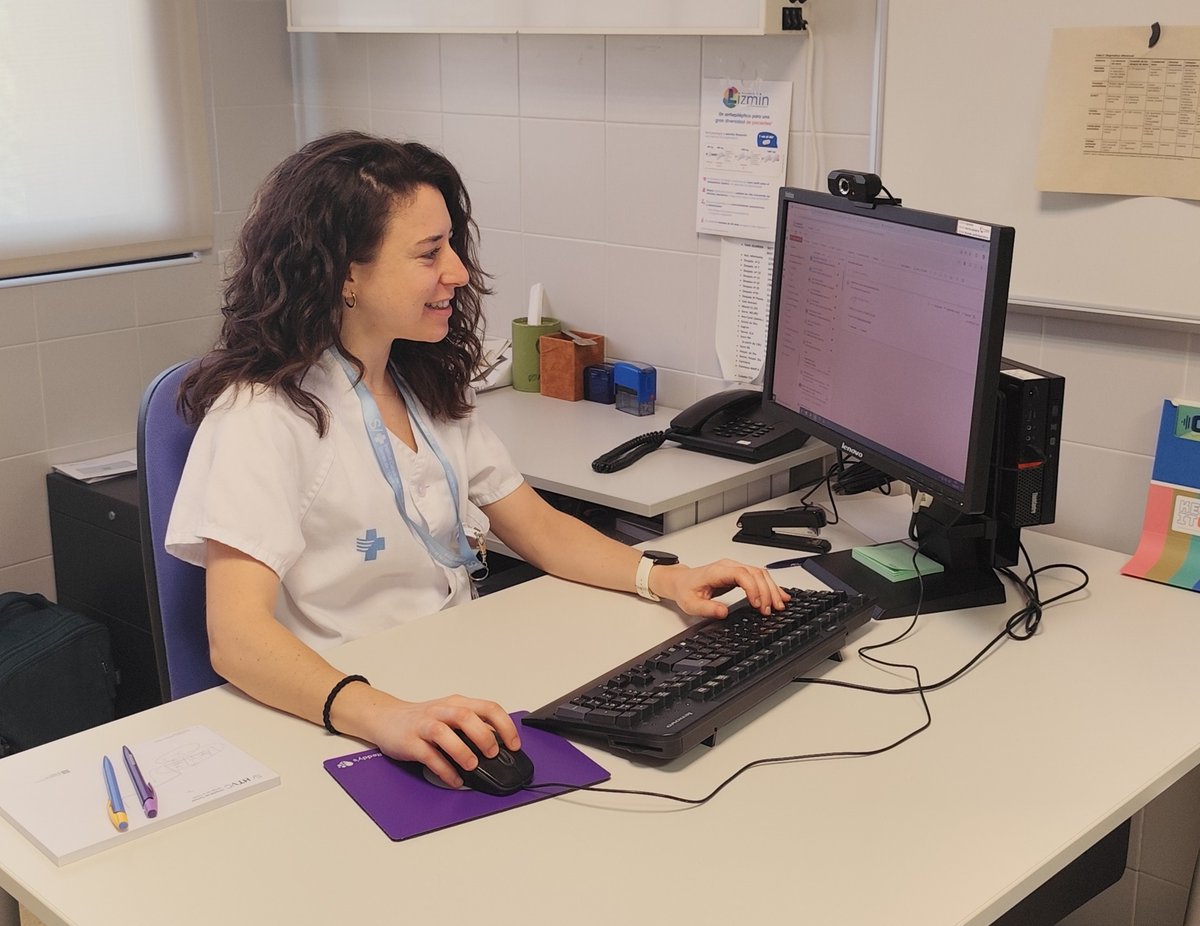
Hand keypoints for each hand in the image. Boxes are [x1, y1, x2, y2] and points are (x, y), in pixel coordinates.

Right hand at [369, 694, 520, 788]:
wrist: (386, 718)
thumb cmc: (422, 719)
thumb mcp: (450, 715)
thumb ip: (473, 725)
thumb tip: (500, 744)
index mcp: (457, 703)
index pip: (487, 708)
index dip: (505, 725)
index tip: (514, 744)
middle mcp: (441, 711)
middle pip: (465, 716)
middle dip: (483, 736)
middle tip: (492, 753)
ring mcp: (423, 725)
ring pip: (444, 733)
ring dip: (461, 751)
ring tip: (472, 766)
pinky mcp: (409, 742)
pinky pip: (428, 756)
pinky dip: (444, 769)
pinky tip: (454, 779)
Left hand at [650, 559, 788, 617]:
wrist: (681, 581)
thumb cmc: (686, 590)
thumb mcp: (690, 604)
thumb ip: (707, 608)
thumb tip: (723, 612)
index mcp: (717, 571)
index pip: (741, 574)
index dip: (752, 588)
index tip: (756, 604)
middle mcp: (728, 566)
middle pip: (755, 573)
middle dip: (766, 592)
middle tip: (771, 610)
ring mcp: (735, 568)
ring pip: (760, 574)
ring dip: (772, 589)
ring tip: (779, 605)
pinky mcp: (739, 574)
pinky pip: (759, 577)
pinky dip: (770, 586)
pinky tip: (779, 595)